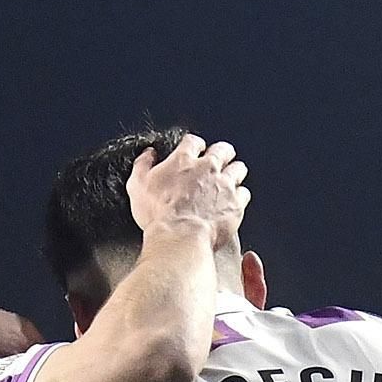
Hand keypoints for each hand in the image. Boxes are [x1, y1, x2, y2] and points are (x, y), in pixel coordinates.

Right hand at [128, 133, 247, 248]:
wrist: (180, 239)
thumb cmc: (159, 215)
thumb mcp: (137, 186)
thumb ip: (142, 166)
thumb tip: (148, 155)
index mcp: (183, 161)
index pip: (193, 142)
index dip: (194, 146)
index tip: (194, 151)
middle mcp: (207, 168)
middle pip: (222, 150)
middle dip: (221, 154)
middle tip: (217, 162)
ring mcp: (224, 185)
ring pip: (238, 169)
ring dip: (234, 172)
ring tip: (228, 181)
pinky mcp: (236, 203)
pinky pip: (244, 194)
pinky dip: (239, 197)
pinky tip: (232, 203)